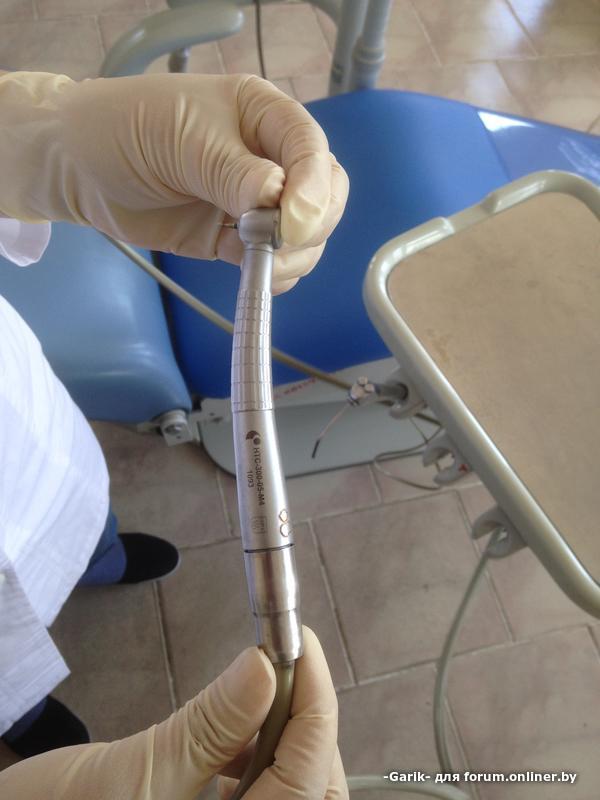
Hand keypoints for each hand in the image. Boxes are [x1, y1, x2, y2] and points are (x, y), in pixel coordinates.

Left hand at [0, 72, 348, 292]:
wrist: (81, 168)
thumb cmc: (126, 131)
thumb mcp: (182, 140)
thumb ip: (233, 172)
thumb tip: (279, 201)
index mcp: (264, 115)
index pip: (312, 150)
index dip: (313, 189)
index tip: (292, 224)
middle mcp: (270, 158)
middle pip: (325, 197)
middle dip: (309, 227)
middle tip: (272, 244)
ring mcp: (257, 204)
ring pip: (308, 238)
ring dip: (292, 258)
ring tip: (250, 259)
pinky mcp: (238, 239)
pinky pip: (277, 263)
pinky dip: (274, 275)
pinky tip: (248, 271)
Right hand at [0, 627, 347, 798]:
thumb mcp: (140, 773)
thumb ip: (210, 725)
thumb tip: (262, 667)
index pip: (308, 777)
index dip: (316, 705)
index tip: (303, 644)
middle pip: (314, 791)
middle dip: (310, 728)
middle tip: (290, 665)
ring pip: (289, 791)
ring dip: (285, 740)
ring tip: (262, 691)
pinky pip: (258, 796)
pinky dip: (258, 759)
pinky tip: (235, 733)